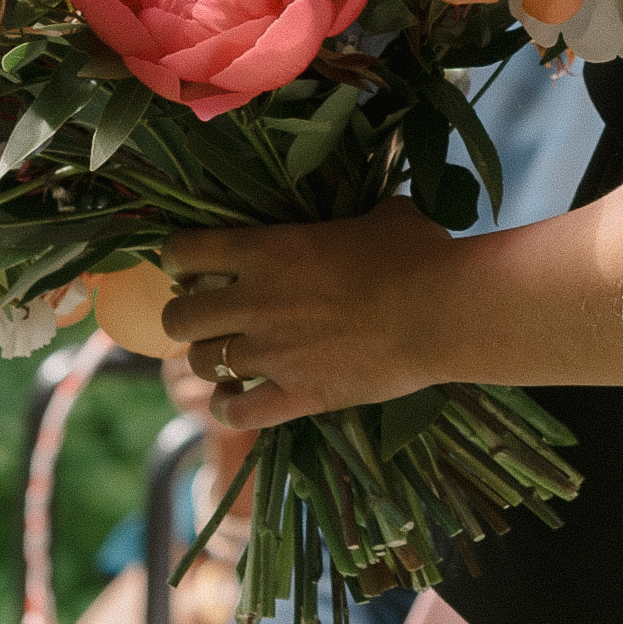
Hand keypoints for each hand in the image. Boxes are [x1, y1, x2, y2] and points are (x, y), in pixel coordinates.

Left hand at [159, 211, 461, 428]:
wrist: (444, 311)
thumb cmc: (418, 252)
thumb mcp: (380, 214)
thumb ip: (353, 214)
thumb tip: (364, 211)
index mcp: (267, 249)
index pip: (183, 250)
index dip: (180, 257)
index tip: (195, 263)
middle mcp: (254, 301)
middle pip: (178, 316)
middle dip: (187, 315)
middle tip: (210, 315)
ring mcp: (271, 353)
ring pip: (201, 364)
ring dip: (211, 360)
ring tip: (229, 358)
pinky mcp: (295, 395)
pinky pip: (236, 413)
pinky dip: (228, 408)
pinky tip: (236, 400)